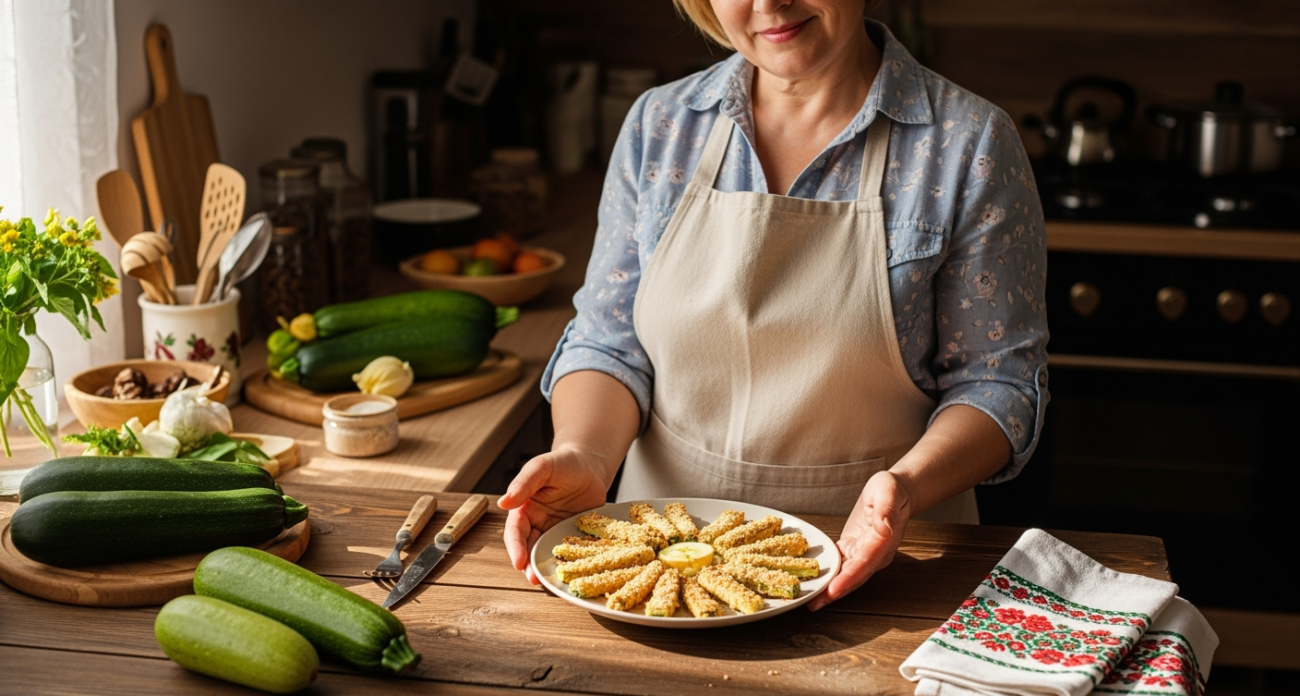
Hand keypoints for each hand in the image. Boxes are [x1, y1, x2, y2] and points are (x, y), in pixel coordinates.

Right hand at [497, 448, 612, 584]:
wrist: (590, 465)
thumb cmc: (563, 462)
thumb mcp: (542, 467)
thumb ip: (524, 483)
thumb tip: (503, 502)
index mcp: (523, 509)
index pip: (515, 532)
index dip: (515, 547)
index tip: (519, 562)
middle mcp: (536, 524)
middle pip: (528, 548)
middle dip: (529, 565)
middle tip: (534, 579)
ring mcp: (554, 531)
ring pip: (546, 553)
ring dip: (546, 567)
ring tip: (550, 581)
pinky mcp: (572, 536)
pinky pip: (569, 552)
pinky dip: (569, 563)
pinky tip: (574, 572)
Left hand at [808, 470, 910, 610]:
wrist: (895, 493)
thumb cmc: (892, 490)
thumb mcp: (888, 491)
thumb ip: (886, 509)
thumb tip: (884, 526)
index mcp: (883, 541)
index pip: (864, 563)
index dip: (849, 578)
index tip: (834, 590)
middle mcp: (874, 553)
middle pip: (854, 576)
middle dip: (834, 592)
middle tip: (813, 604)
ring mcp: (864, 554)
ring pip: (846, 575)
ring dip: (828, 589)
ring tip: (809, 601)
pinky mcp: (854, 550)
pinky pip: (840, 565)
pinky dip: (828, 575)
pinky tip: (813, 583)